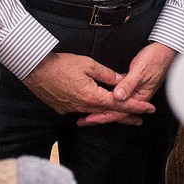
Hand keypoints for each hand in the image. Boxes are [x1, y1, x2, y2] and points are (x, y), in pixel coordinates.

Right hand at [24, 51, 155, 121]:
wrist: (34, 70)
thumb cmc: (60, 64)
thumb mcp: (88, 64)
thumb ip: (107, 74)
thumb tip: (121, 80)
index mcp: (92, 96)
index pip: (119, 103)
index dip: (135, 106)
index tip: (148, 109)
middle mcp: (83, 106)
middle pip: (110, 113)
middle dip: (127, 116)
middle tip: (140, 119)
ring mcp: (72, 109)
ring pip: (96, 114)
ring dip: (111, 114)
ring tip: (124, 117)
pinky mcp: (63, 108)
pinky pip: (83, 111)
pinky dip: (94, 112)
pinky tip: (98, 110)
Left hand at [81, 42, 175, 126]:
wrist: (164, 50)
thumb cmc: (155, 59)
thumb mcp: (140, 71)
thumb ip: (128, 84)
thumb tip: (117, 97)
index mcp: (139, 97)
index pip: (119, 111)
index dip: (103, 115)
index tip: (90, 119)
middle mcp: (136, 97)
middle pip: (116, 111)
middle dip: (100, 116)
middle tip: (83, 121)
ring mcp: (134, 92)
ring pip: (116, 105)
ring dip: (103, 110)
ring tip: (89, 116)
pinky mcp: (131, 86)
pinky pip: (118, 96)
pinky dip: (109, 100)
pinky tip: (102, 102)